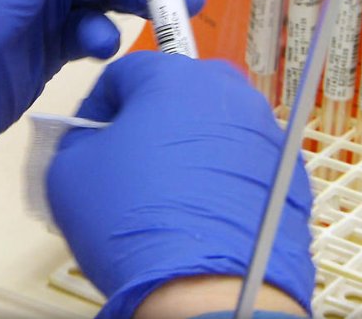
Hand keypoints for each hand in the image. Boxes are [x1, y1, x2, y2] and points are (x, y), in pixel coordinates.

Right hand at [47, 52, 313, 318]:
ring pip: (214, 128)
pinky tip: (200, 214)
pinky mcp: (293, 175)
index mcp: (173, 77)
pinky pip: (245, 164)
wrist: (209, 289)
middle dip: (148, 121)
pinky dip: (222, 179)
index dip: (99, 105)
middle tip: (128, 164)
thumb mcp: (69, 173)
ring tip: (166, 197)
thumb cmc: (134, 223)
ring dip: (188, 149)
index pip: (124, 72)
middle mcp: (228, 93)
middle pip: (176, 93)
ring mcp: (266, 133)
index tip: (90, 138)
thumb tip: (91, 138)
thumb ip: (76, 138)